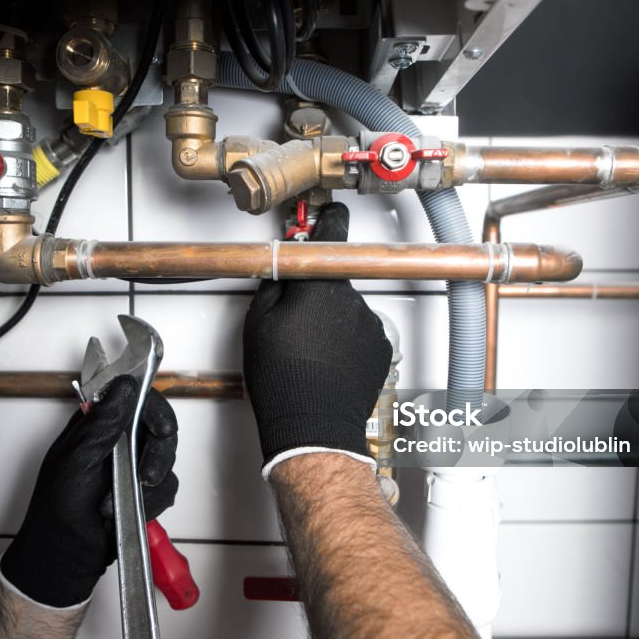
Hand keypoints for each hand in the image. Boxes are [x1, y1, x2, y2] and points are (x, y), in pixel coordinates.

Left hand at [0, 376, 178, 607]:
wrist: (65, 554)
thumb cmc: (58, 508)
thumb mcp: (76, 458)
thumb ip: (103, 421)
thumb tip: (126, 386)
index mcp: (98, 424)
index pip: (137, 399)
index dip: (154, 410)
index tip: (160, 429)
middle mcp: (119, 441)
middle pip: (160, 429)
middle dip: (156, 455)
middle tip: (145, 476)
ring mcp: (133, 467)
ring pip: (166, 461)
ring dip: (148, 485)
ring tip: (118, 502)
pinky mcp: (144, 491)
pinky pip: (166, 489)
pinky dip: (151, 503)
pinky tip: (127, 511)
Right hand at [242, 202, 391, 478]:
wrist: (313, 425)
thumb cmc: (283, 380)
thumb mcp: (257, 324)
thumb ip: (273, 283)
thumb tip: (281, 266)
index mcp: (320, 286)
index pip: (332, 232)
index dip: (329, 219)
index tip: (330, 213)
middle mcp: (352, 299)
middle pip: (334, 280)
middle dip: (317, 292)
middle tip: (294, 320)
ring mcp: (370, 325)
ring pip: (347, 309)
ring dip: (332, 320)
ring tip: (309, 352)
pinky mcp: (381, 349)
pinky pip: (361, 333)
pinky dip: (347, 342)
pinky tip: (327, 362)